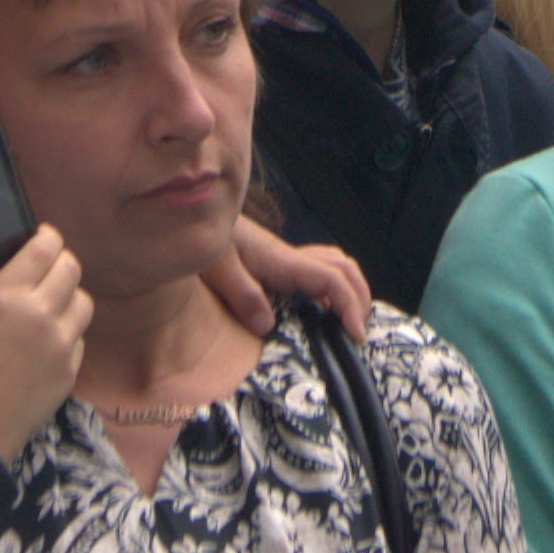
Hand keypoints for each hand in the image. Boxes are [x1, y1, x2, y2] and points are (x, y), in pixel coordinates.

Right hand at [0, 228, 90, 458]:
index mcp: (6, 296)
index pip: (44, 249)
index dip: (47, 237)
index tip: (42, 237)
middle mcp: (40, 314)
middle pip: (70, 270)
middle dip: (61, 263)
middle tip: (47, 268)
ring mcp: (60, 344)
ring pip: (83, 304)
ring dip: (71, 299)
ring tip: (55, 304)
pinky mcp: (68, 373)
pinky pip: (79, 342)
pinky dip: (70, 337)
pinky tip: (51, 344)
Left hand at [206, 218, 371, 340]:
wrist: (193, 217)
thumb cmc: (203, 242)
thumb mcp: (217, 268)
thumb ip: (242, 294)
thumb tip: (267, 326)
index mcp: (282, 261)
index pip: (332, 278)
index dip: (350, 305)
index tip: (356, 336)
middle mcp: (290, 258)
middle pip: (344, 268)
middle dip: (360, 298)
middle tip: (358, 333)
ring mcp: (286, 259)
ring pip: (334, 266)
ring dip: (349, 291)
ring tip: (347, 324)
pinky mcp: (277, 264)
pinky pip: (317, 272)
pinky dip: (331, 290)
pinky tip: (320, 312)